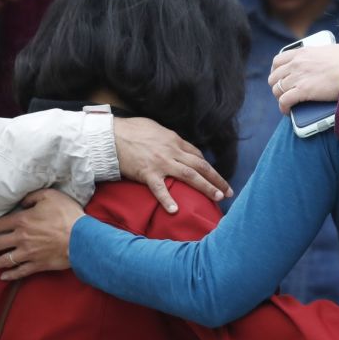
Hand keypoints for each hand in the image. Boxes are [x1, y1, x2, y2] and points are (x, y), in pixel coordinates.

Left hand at [0, 189, 83, 280]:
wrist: (82, 238)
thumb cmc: (67, 215)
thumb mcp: (51, 196)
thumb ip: (33, 196)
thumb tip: (22, 202)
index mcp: (22, 221)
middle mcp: (21, 238)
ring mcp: (28, 253)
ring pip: (4, 260)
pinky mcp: (38, 264)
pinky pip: (20, 271)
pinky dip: (11, 274)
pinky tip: (4, 276)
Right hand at [114, 117, 230, 210]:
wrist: (110, 135)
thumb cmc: (130, 129)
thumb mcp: (155, 128)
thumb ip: (166, 138)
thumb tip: (170, 143)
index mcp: (174, 140)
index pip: (196, 154)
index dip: (207, 166)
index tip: (213, 176)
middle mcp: (172, 151)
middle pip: (200, 165)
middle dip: (216, 178)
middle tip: (228, 191)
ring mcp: (161, 162)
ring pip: (189, 175)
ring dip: (205, 187)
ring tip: (217, 197)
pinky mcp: (147, 173)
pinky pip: (160, 189)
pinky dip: (168, 200)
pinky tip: (175, 211)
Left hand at [268, 41, 338, 113]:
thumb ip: (336, 48)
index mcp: (304, 52)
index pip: (279, 60)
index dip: (276, 71)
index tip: (279, 77)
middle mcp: (297, 63)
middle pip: (274, 76)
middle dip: (277, 85)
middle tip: (283, 92)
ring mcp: (298, 77)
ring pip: (277, 89)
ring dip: (280, 97)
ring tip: (286, 103)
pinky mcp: (303, 91)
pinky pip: (284, 101)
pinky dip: (283, 107)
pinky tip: (287, 111)